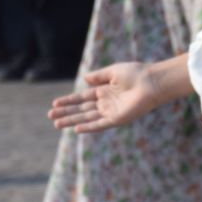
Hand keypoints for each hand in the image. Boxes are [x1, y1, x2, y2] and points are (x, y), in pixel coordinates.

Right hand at [47, 57, 189, 133]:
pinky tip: (76, 129)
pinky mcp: (117, 119)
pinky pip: (99, 124)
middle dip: (66, 113)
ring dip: (72, 121)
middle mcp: (105, 103)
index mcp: (104, 91)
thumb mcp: (113, 72)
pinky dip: (88, 127)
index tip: (55, 103)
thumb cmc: (136, 74)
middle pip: (81, 109)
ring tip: (57, 124)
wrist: (151, 82)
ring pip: (87, 118)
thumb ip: (98, 76)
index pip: (82, 98)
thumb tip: (84, 78)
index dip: (68, 100)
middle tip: (50, 116)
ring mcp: (110, 112)